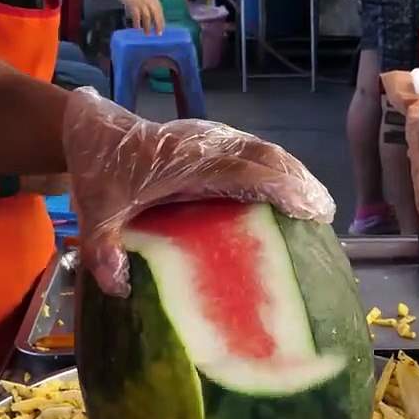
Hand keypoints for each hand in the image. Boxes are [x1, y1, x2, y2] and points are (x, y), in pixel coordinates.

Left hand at [61, 88, 335, 295]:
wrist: (94, 131)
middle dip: (298, 182)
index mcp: (183, 160)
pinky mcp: (214, 142)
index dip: (277, 185)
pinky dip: (278, 169)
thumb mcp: (95, 210)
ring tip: (318, 207)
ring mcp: (211, 139)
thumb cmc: (99, 172)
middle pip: (265, 155)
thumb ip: (103, 247)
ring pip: (264, 150)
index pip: (241, 168)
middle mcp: (205, 145)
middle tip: (324, 215)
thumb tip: (117, 287)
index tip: (307, 207)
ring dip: (293, 174)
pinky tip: (292, 193)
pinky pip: (254, 151)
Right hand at [113, 0, 164, 33]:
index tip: (162, 28)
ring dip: (147, 26)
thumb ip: (149, 2)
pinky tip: (137, 28)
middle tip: (158, 34)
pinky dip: (137, 23)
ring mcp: (141, 2)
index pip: (159, 10)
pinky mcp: (133, 4)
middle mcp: (149, 0)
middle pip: (156, 14)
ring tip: (147, 34)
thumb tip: (151, 14)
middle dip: (158, 25)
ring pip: (147, 17)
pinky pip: (136, 16)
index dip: (161, 19)